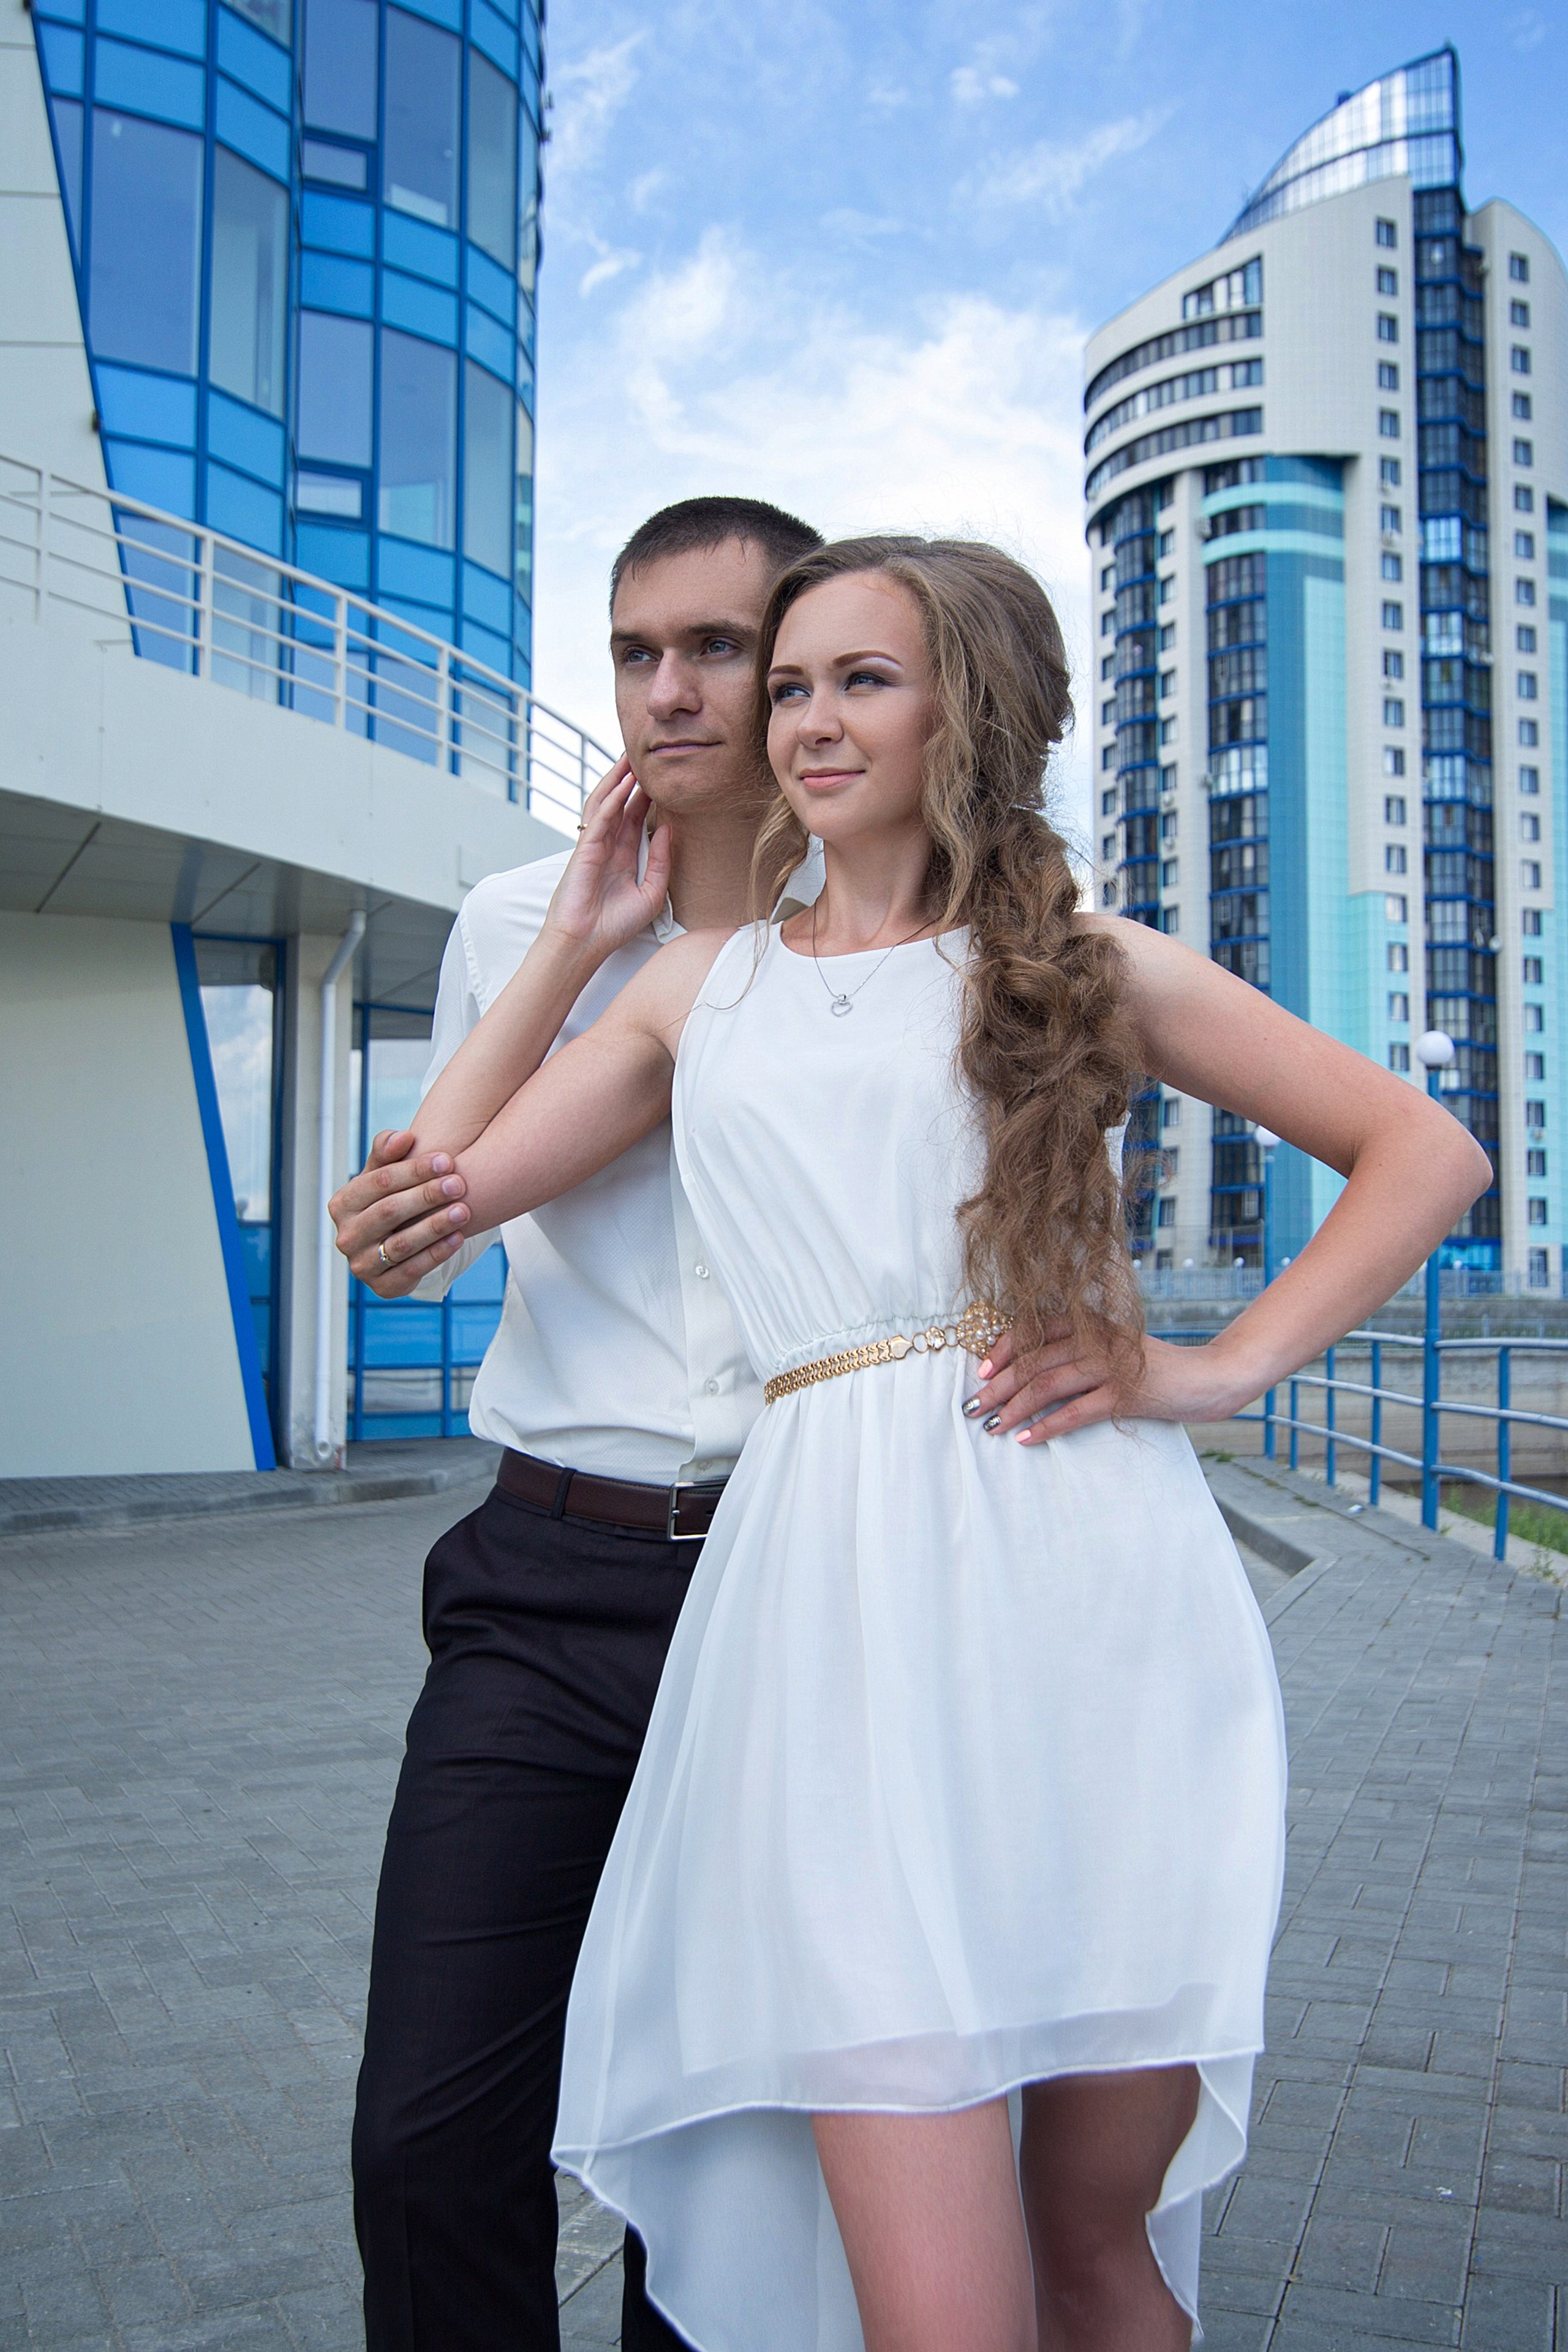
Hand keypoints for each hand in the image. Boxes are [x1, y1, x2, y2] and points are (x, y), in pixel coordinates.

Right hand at [329, 1128, 472, 1297]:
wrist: (394, 1240)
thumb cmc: (391, 1197)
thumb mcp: (384, 1172)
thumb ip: (388, 1150)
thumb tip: (403, 1137)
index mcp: (342, 1204)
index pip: (378, 1182)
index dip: (413, 1170)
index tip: (446, 1159)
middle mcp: (347, 1237)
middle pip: (389, 1212)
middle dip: (426, 1196)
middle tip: (458, 1184)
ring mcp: (362, 1265)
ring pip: (402, 1243)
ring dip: (434, 1225)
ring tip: (463, 1210)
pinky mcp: (383, 1288)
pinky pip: (412, 1270)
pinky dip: (436, 1253)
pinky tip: (459, 1237)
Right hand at [544, 757, 673, 962]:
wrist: (585, 944)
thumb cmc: (612, 926)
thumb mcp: (651, 894)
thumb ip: (662, 862)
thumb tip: (669, 829)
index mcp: (622, 856)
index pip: (635, 817)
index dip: (646, 796)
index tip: (660, 776)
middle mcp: (607, 846)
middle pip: (619, 803)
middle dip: (630, 778)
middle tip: (643, 754)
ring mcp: (593, 845)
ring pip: (606, 803)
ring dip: (618, 780)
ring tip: (630, 757)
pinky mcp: (584, 850)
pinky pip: (600, 819)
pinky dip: (611, 800)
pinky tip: (623, 784)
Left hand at [962, 1324, 1252, 1444]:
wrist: (1206, 1376)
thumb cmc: (1154, 1365)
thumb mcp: (1115, 1346)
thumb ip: (1080, 1349)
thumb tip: (1030, 1371)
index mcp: (1090, 1322)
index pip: (1035, 1329)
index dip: (1003, 1349)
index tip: (982, 1370)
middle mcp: (1095, 1338)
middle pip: (1033, 1361)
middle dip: (998, 1386)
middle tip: (972, 1406)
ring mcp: (1110, 1366)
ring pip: (1047, 1386)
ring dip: (1013, 1409)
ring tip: (991, 1426)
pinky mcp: (1124, 1395)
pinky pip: (1075, 1413)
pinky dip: (1046, 1427)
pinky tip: (1025, 1439)